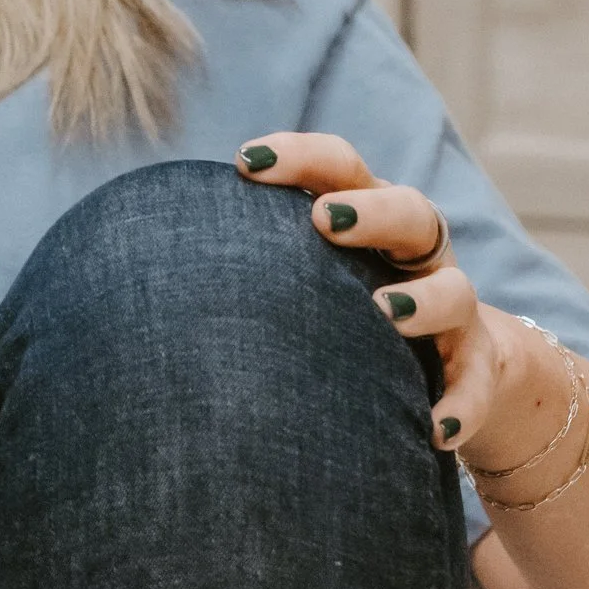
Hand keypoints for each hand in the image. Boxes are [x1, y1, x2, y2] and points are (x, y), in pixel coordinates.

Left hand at [233, 132, 560, 476]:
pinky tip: (433, 431)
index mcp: (366, 217)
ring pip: (454, 290)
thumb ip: (243, 269)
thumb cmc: (339, 317)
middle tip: (324, 221)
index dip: (300, 157)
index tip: (244, 162)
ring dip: (424, 301)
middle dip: (369, 210)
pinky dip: (458, 405)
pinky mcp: (474, 367)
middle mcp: (414, 254)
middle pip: (410, 210)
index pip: (340, 166)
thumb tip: (114, 274)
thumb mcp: (301, 284)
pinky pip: (474, 384)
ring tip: (384, 316)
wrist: (443, 368)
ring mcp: (452, 310)